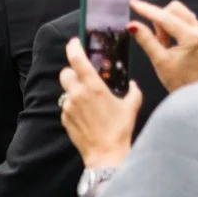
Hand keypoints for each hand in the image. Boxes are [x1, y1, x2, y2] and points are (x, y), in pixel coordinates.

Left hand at [60, 37, 140, 168]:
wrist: (106, 153)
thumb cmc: (119, 130)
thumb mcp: (131, 106)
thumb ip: (133, 91)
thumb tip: (133, 84)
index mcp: (93, 87)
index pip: (77, 59)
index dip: (73, 47)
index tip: (74, 42)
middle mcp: (77, 94)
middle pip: (65, 73)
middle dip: (73, 71)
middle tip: (84, 76)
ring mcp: (68, 106)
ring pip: (66, 90)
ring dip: (74, 90)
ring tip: (89, 99)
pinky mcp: (64, 118)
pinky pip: (66, 105)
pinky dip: (74, 105)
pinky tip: (87, 113)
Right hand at [129, 0, 197, 92]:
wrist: (193, 89)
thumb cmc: (177, 79)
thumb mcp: (159, 60)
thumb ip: (146, 40)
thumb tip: (132, 25)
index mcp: (191, 38)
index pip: (165, 18)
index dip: (147, 10)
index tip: (133, 3)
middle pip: (172, 9)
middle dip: (159, 21)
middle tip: (158, 41)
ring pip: (177, 11)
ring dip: (164, 23)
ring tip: (164, 43)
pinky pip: (181, 18)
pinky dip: (170, 26)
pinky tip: (170, 41)